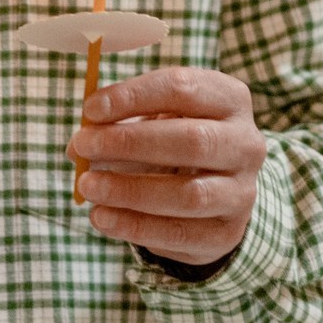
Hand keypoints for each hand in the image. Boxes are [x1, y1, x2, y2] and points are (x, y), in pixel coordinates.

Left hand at [70, 66, 264, 267]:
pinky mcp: (227, 232)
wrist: (215, 187)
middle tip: (83, 145)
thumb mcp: (152, 117)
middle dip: (130, 143)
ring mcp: (242, 192)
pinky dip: (134, 226)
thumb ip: (115, 122)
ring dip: (130, 190)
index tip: (90, 109)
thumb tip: (76, 146)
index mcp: (228, 99)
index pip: (183, 88)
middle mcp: (246, 144)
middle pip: (193, 140)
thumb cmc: (171, 137)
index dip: (132, 97)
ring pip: (190, 194)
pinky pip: (181, 233)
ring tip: (87, 185)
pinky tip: (101, 217)